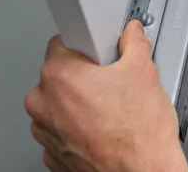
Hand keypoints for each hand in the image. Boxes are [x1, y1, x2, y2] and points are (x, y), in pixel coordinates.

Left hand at [24, 21, 187, 171]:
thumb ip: (133, 42)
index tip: (99, 53)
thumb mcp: (144, 71)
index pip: (63, 41)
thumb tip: (131, 34)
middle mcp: (43, 103)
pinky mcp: (52, 154)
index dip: (87, 45)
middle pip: (59, 74)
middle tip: (111, 83)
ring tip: (110, 110)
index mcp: (59, 76)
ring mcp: (45, 132)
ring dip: (78, 104)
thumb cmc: (139, 134)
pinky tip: (103, 128)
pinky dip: (77, 128)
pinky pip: (61, 130)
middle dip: (84, 75)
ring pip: (58, 104)